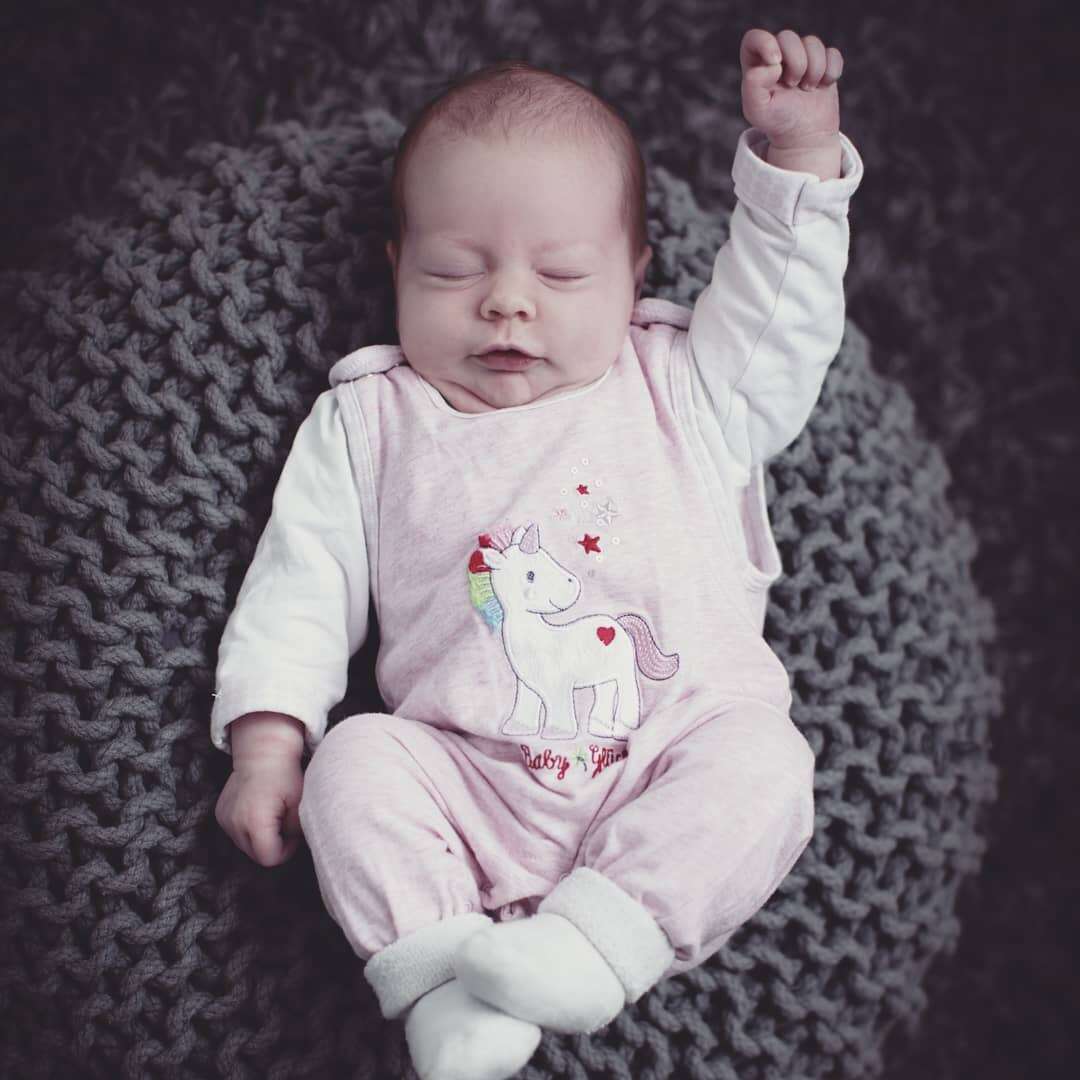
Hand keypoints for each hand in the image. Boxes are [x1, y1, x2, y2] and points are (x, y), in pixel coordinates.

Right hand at [215, 726, 304, 866]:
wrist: (263, 753)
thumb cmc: (286, 776)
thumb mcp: (300, 804)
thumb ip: (297, 831)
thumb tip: (292, 845)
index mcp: (255, 821)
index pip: (269, 859)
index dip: (286, 851)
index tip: (293, 834)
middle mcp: (234, 823)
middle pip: (256, 855)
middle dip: (273, 845)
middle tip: (285, 824)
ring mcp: (224, 819)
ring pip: (246, 846)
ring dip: (261, 838)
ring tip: (272, 815)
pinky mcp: (220, 815)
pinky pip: (237, 834)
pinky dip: (249, 829)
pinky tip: (258, 811)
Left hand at [740, 28, 842, 149]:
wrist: (803, 136)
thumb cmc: (777, 123)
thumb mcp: (757, 110)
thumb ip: (753, 85)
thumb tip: (772, 65)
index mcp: (756, 65)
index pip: (754, 38)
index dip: (766, 43)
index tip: (775, 63)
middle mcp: (778, 56)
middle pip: (788, 37)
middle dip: (795, 63)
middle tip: (793, 86)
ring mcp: (802, 58)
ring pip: (812, 43)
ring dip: (814, 69)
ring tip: (806, 89)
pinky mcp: (824, 63)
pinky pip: (833, 53)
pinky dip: (831, 72)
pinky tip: (823, 86)